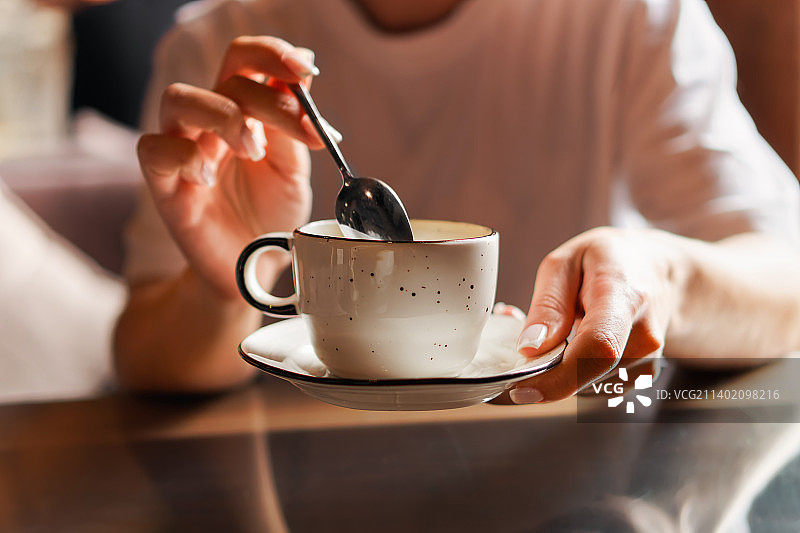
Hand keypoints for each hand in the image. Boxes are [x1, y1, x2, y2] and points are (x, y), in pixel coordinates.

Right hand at [136, 36, 327, 297]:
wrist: (255, 268)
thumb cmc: (272, 215)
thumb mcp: (294, 168)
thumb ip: (293, 124)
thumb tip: (304, 67)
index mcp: (244, 111)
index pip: (245, 59)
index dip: (272, 53)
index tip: (305, 70)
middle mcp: (210, 124)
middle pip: (223, 76)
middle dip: (267, 97)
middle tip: (297, 128)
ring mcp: (184, 150)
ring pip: (178, 98)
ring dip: (223, 116)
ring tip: (252, 149)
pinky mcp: (165, 185)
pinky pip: (153, 149)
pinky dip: (183, 154)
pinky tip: (208, 177)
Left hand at [509, 227, 685, 402]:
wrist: (657, 273)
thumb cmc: (611, 262)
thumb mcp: (566, 262)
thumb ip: (548, 305)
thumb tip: (531, 348)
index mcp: (624, 297)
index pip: (598, 347)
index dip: (557, 376)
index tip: (521, 387)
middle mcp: (644, 336)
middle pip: (585, 374)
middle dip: (543, 368)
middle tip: (530, 340)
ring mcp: (646, 362)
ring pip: (583, 385)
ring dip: (558, 368)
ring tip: (563, 331)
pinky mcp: (639, 379)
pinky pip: (592, 386)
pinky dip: (574, 372)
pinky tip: (577, 344)